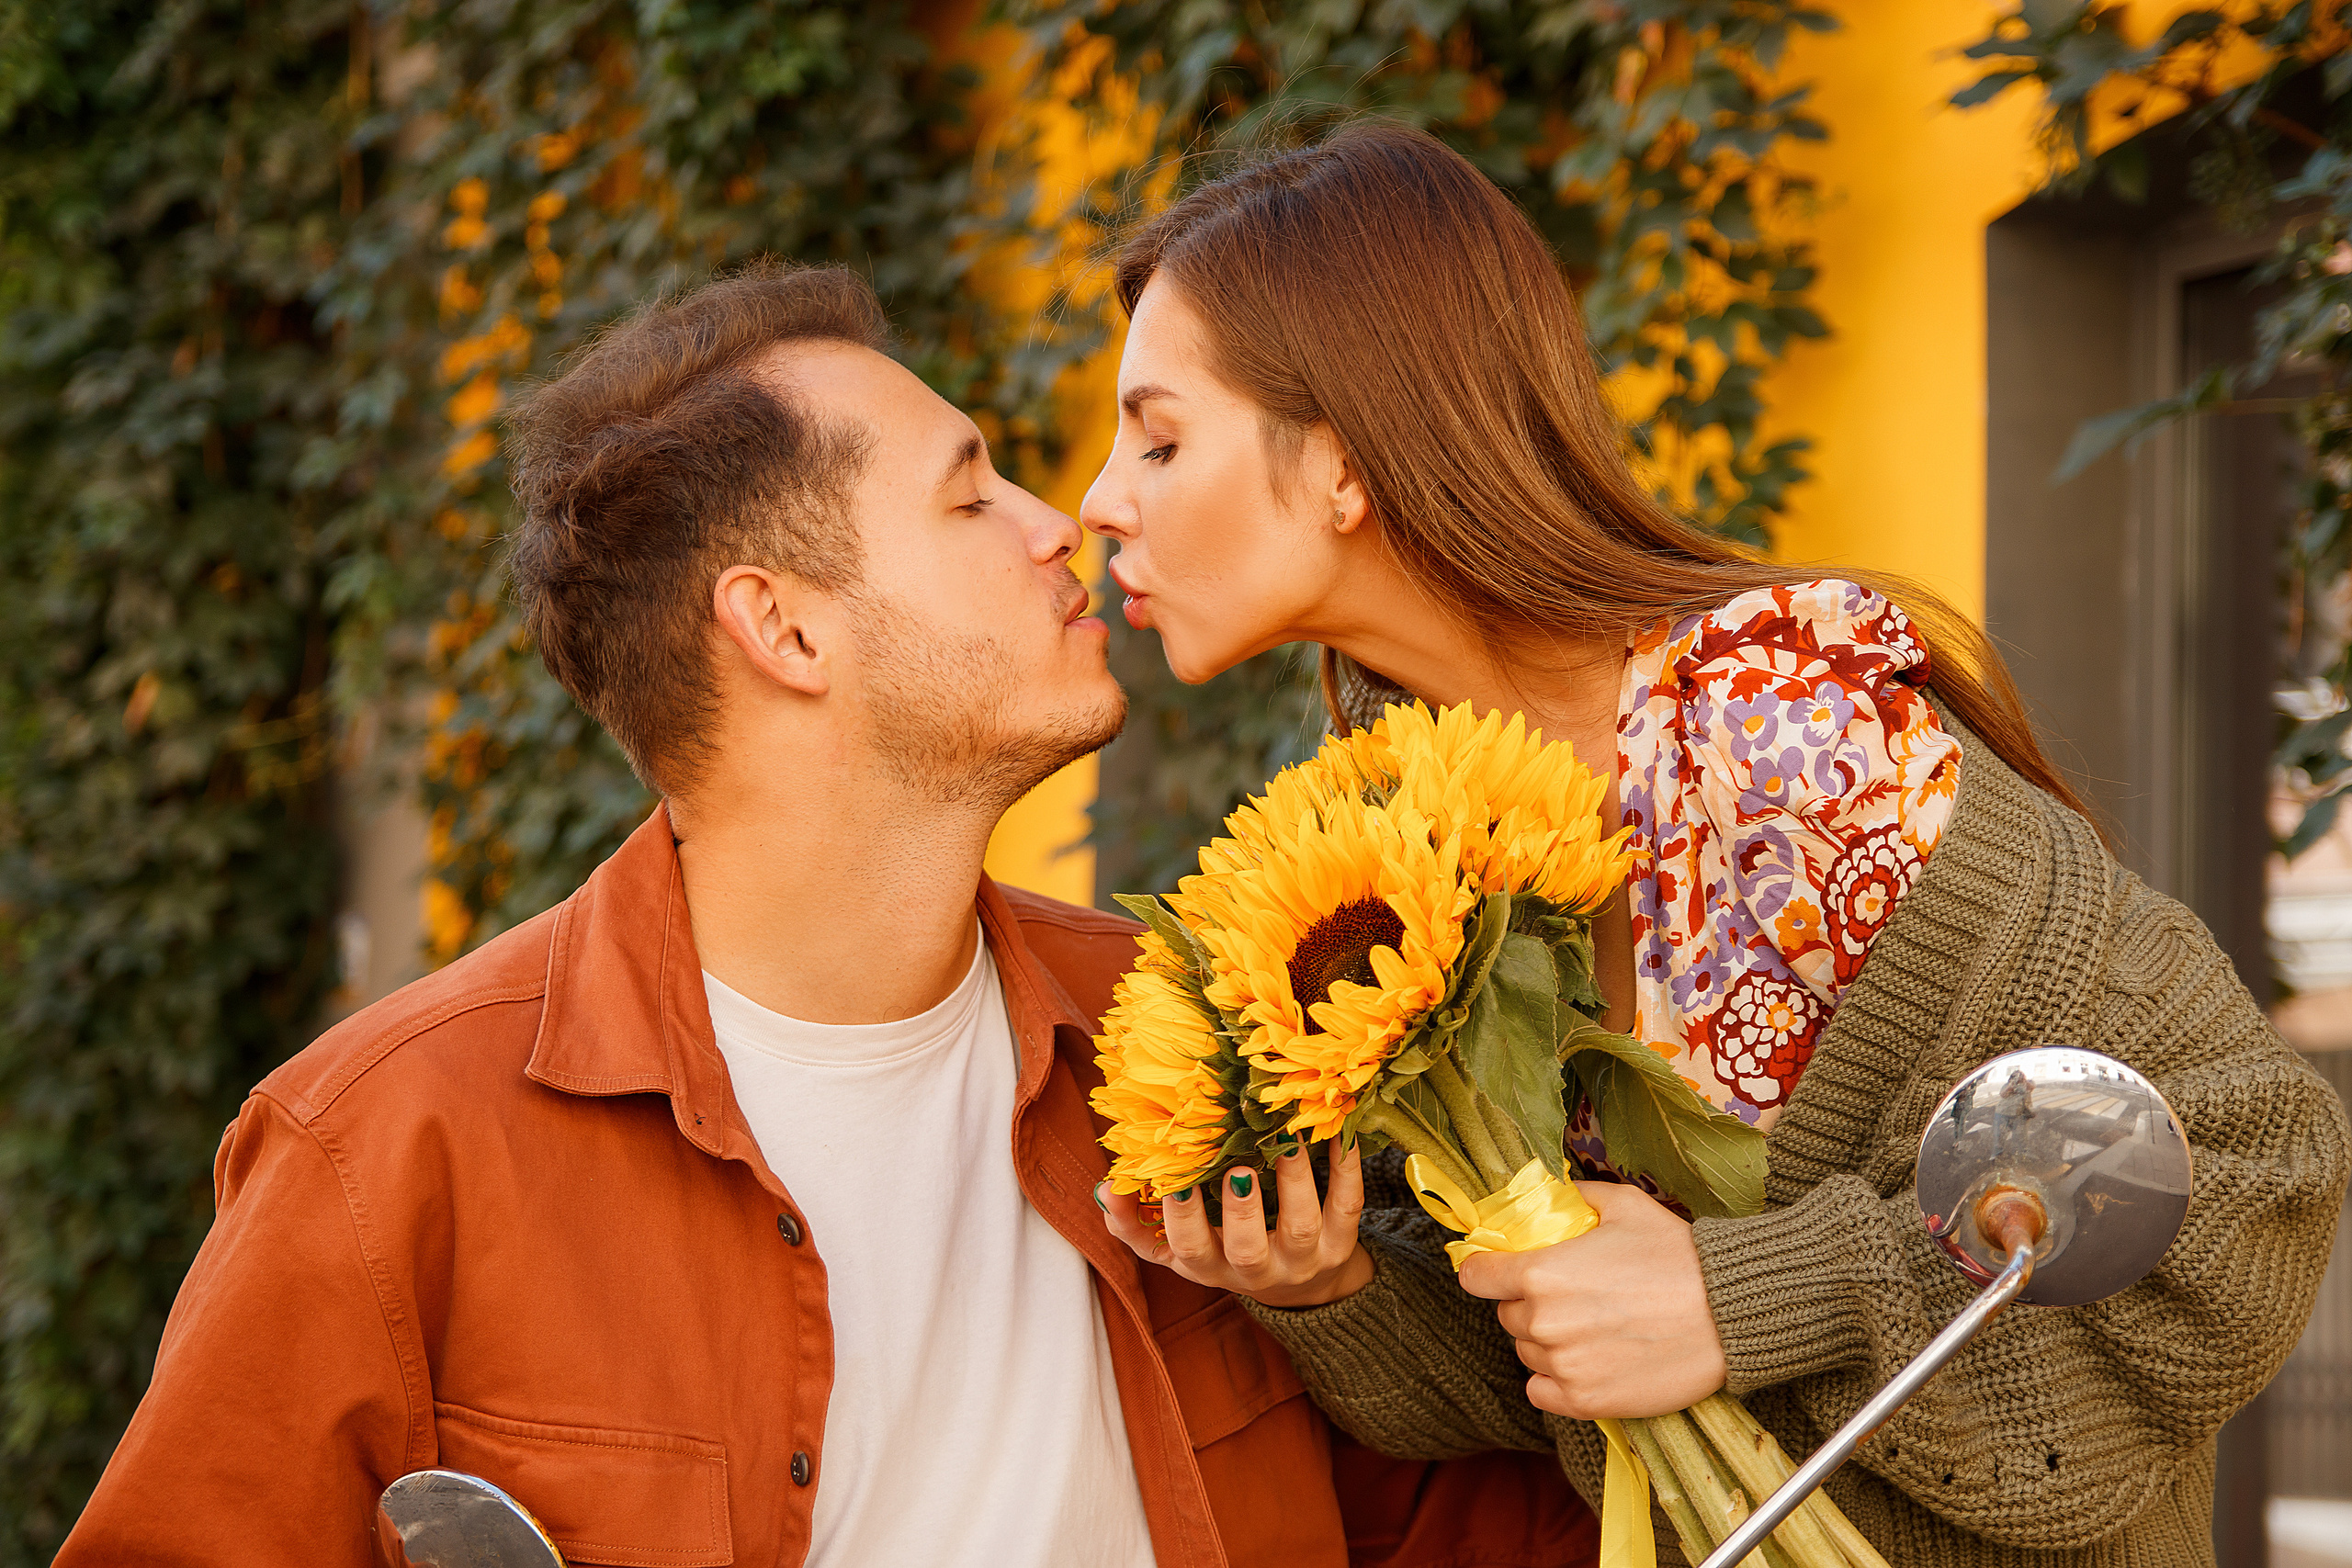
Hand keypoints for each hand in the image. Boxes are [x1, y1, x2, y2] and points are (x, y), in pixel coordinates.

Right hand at [1097, 1139, 1373, 1308]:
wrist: (1303, 1285)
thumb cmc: (1226, 1249)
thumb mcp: (1181, 1248)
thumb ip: (1136, 1223)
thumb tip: (1106, 1188)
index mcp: (1212, 1266)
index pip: (1190, 1251)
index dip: (1181, 1221)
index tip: (1175, 1181)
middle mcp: (1257, 1269)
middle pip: (1247, 1249)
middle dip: (1241, 1211)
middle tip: (1237, 1168)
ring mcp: (1303, 1258)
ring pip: (1300, 1224)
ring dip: (1294, 1180)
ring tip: (1286, 1139)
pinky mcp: (1341, 1242)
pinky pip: (1347, 1205)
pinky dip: (1346, 1168)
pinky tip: (1339, 1131)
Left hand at [1458, 1179, 1725, 1419]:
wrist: (1729, 1314)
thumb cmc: (1678, 1255)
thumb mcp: (1624, 1204)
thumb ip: (1577, 1197)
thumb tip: (1554, 1194)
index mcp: (1541, 1272)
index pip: (1476, 1276)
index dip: (1485, 1270)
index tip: (1496, 1271)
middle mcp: (1544, 1322)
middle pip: (1508, 1315)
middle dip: (1530, 1304)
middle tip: (1573, 1296)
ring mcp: (1563, 1366)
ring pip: (1528, 1353)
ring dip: (1547, 1342)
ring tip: (1592, 1328)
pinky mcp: (1586, 1402)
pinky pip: (1541, 1393)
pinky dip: (1554, 1381)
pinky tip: (1585, 1363)